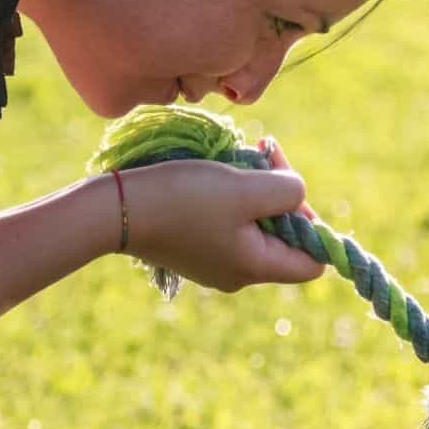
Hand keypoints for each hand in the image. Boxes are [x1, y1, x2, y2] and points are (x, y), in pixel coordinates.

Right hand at [115, 156, 325, 291]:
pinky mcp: (195, 247)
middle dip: (281, 195)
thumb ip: (286, 191)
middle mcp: (240, 273)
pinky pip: (231, 224)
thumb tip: (298, 195)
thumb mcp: (245, 188)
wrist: (114, 209)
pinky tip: (218, 173)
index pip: (314, 262)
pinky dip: (233, 198)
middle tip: (264, 155)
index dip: (314, 225)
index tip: (289, 190)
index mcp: (257, 267)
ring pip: (258, 226)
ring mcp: (216, 262)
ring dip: (256, 190)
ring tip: (239, 160)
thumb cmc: (183, 198)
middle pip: (286, 238)